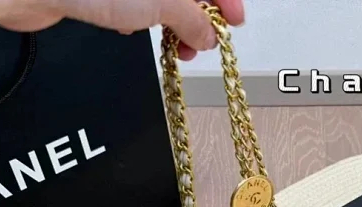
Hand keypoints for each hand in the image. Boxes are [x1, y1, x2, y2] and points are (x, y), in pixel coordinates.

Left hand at [0, 0, 244, 59]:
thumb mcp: (161, 2)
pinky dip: (137, 18)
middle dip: (196, 17)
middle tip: (202, 45)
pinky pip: (129, 2)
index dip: (225, 1)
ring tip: (175, 48)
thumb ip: (192, 19)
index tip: (232, 23)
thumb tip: (208, 34)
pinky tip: (132, 30)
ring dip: (169, 23)